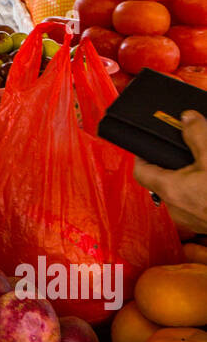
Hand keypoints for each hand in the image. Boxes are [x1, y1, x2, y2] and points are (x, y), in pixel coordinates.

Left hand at [133, 111, 206, 233]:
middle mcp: (175, 207)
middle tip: (182, 151)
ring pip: (179, 193)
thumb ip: (197, 135)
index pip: (140, 170)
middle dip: (171, 165)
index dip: (142, 155)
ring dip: (188, 178)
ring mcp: (189, 218)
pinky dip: (199, 191)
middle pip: (161, 180)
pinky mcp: (202, 223)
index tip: (147, 146)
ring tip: (201, 166)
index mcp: (170, 188)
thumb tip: (187, 118)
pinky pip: (194, 203)